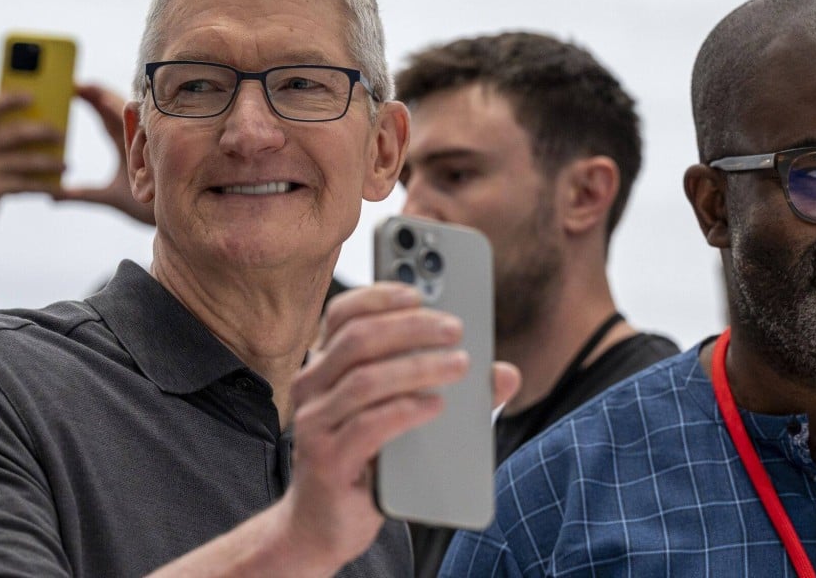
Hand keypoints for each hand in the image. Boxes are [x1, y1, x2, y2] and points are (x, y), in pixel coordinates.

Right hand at [0, 93, 66, 242]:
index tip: (32, 95)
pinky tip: (59, 188)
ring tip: (67, 165)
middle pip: (13, 133)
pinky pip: (25, 185)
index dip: (9, 99)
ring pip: (24, 161)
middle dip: (41, 132)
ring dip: (49, 163)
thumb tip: (37, 132)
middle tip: (62, 135)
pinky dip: (45, 187)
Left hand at [51, 84, 155, 224]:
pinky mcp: (161, 151)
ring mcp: (151, 144)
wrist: (174, 218)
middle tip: (79, 84)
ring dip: (115, 103)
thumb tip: (51, 195)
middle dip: (99, 95)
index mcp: (124, 146)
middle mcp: (137, 141)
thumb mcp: (108, 198)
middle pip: (116, 110)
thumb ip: (82, 194)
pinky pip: (149, 131)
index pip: (106, 117)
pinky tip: (126, 107)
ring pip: (132, 117)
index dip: (92, 100)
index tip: (74, 88)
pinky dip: (137, 120)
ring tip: (96, 92)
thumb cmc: (147, 208)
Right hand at [281, 283, 470, 569]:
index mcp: (325, 366)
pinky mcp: (327, 460)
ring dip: (418, 366)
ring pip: (365, 379)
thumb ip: (449, 390)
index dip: (379, 296)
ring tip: (461, 365)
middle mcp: (311, 387)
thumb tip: (504, 373)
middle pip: (357, 340)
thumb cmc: (366, 461)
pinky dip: (406, 410)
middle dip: (412, 327)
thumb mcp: (404, 418)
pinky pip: (368, 426)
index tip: (421, 291)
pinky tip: (436, 406)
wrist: (325, 524)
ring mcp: (315, 424)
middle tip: (456, 328)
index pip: (341, 314)